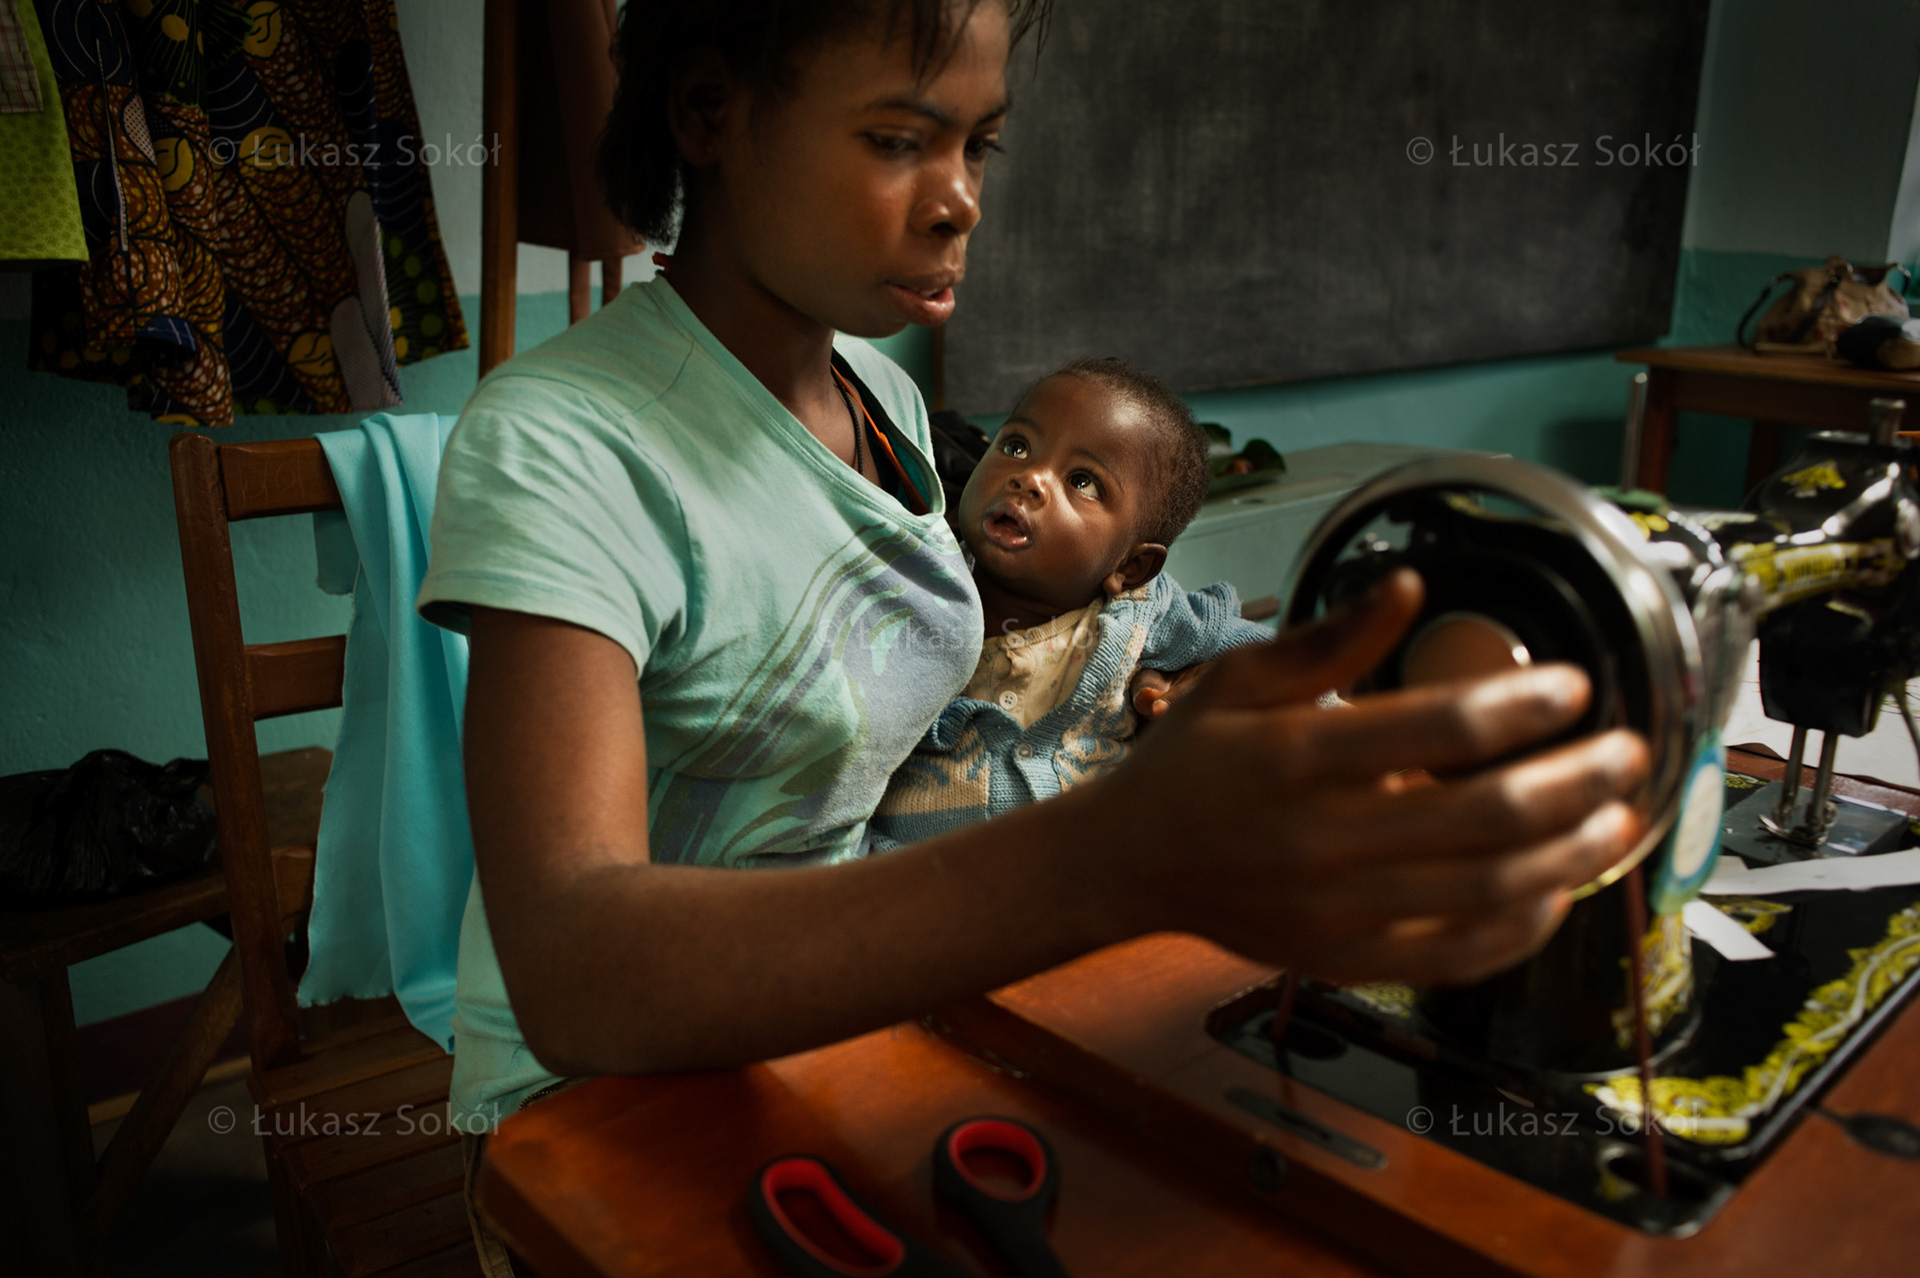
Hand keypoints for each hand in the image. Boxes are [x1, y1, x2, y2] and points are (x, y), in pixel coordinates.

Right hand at [1097, 568, 1649, 986]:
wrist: (1129, 863)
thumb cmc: (1190, 760)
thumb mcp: (1240, 682)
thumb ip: (1329, 641)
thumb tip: (1411, 586)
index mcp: (1295, 755)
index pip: (1438, 728)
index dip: (1523, 705)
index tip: (1577, 686)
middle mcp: (1321, 838)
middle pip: (1483, 815)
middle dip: (1575, 781)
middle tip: (1629, 751)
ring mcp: (1336, 910)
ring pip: (1486, 890)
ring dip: (1570, 855)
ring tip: (1618, 817)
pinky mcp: (1345, 960)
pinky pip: (1455, 956)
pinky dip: (1521, 928)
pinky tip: (1557, 892)